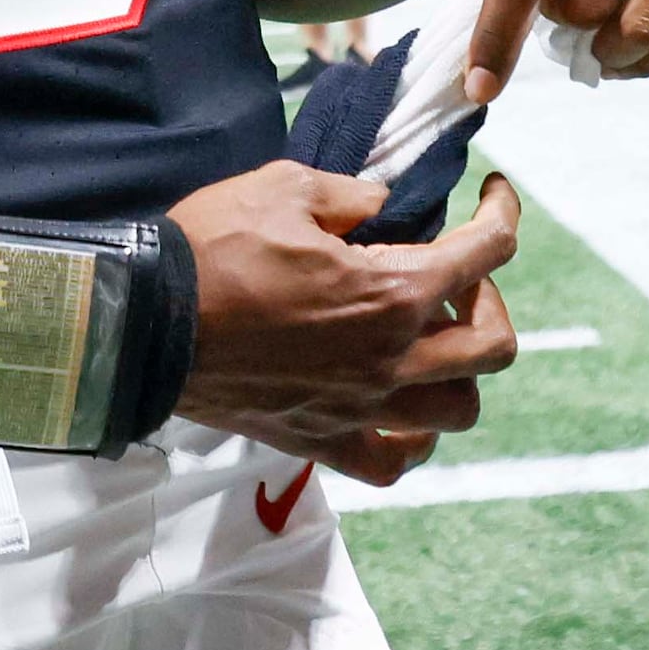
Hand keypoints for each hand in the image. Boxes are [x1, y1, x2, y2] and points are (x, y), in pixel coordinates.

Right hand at [169, 164, 520, 484]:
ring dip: (457, 370)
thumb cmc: (213, 249)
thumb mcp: (283, 187)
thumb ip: (349, 194)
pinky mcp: (323, 441)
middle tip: (453, 275)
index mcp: (392, 293)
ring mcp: (361, 410)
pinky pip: (393, 461)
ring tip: (425, 340)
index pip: (485, 254)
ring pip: (458, 410)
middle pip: (494, 346)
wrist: (146, 325)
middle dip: (489, 299)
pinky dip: (410, 438)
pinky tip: (396, 408)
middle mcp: (392, 360)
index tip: (497, 195)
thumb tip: (381, 203)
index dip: (502, 215)